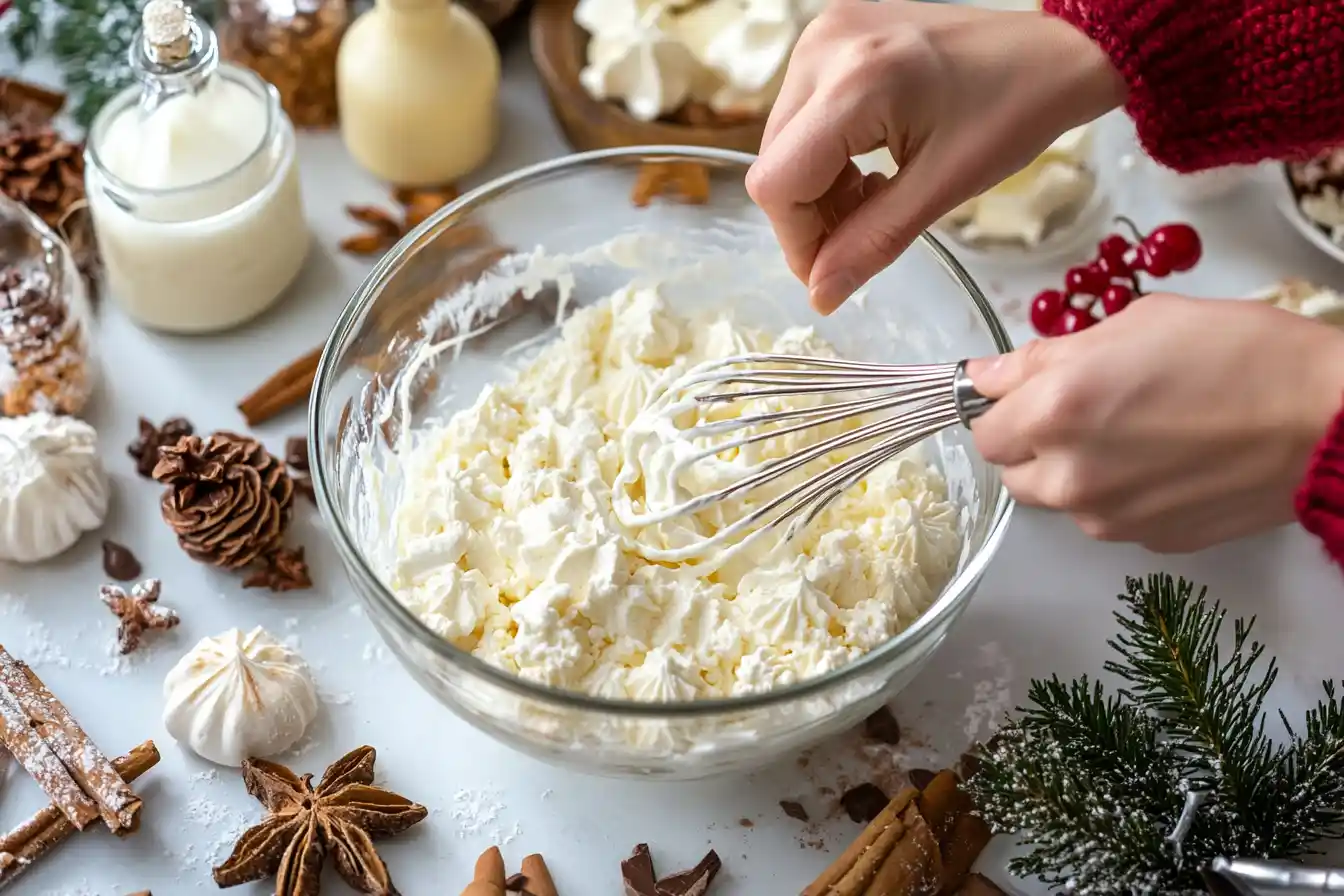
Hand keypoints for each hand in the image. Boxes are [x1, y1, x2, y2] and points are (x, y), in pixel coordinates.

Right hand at [746, 0, 1123, 312]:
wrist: (1054, 48)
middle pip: (775, 164)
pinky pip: (803, 117)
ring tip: (875, 197)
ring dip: (818, 189)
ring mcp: (823, 35)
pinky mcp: (831, 36)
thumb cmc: (1017, 108)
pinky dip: (827, 157)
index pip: (777, 182)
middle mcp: (824, 47)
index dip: (798, 240)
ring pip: (784, 145)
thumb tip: (820, 294)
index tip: (833, 272)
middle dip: (810, 217)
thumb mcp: (945, 187)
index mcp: (855, 81)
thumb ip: (872, 242)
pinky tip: (869, 167)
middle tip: (862, 238)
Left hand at [966, 295, 1343, 552]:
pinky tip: (1165, 462)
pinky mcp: (1148, 541)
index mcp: (1056, 411)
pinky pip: (1107, 518)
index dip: (1002, 407)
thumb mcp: (1134, 324)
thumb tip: (987, 375)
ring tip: (1131, 434)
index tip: (1025, 392)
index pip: (984, 428)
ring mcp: (1108, 517)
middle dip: (1031, 443)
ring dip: (1071, 471)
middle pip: (1012, 472)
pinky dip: (1117, 494)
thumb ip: (1045, 356)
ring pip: (1057, 500)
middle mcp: (1070, 475)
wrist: (1326, 420)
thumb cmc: (1239, 353)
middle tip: (1080, 410)